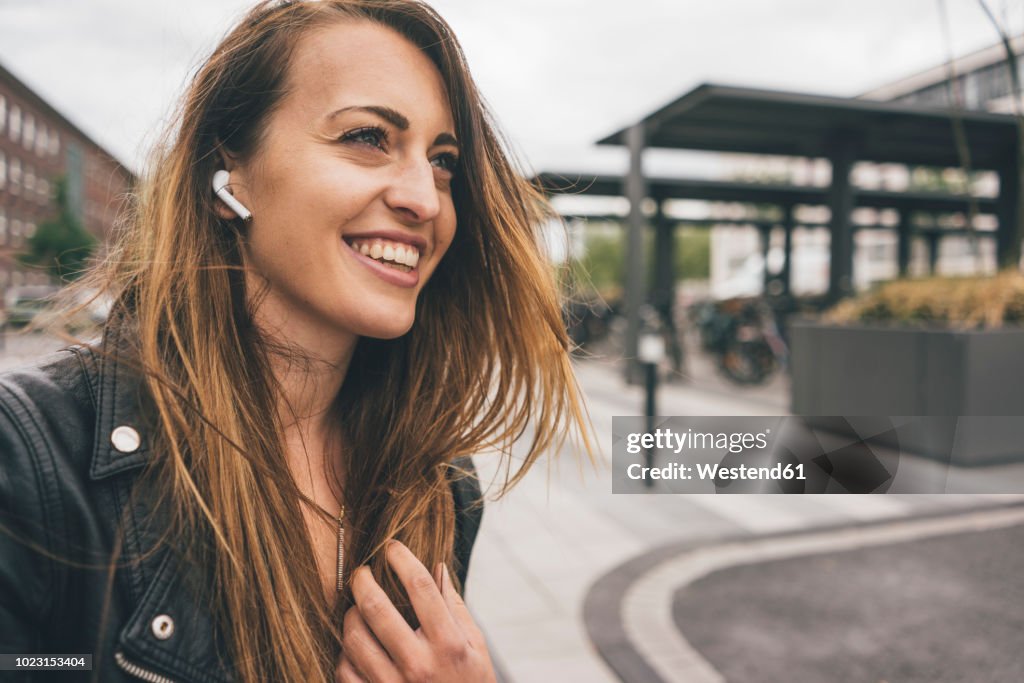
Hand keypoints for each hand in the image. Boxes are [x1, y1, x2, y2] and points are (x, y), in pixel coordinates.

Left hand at [335, 540, 496, 682]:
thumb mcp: (476, 648)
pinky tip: (355, 645)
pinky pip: (345, 670)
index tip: (392, 546)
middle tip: (361, 572)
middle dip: (362, 581)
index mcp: (449, 645)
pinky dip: (345, 652)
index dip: (402, 559)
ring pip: (354, 638)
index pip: (421, 587)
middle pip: (377, 608)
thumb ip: (455, 608)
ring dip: (350, 616)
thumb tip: (439, 568)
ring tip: (356, 609)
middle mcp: (419, 664)